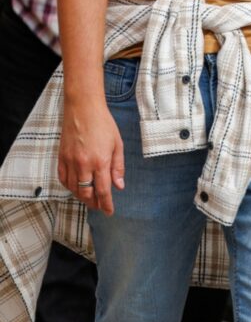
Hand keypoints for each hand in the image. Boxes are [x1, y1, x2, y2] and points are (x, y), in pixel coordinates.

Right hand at [58, 90, 123, 215]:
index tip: (109, 211)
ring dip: (82, 197)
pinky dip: (69, 186)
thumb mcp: (117, 144)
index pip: (103, 190)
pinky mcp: (61, 158)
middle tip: (100, 207)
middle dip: (94, 203)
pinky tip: (76, 187)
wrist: (83, 109)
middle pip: (86, 193)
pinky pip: (63, 179)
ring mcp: (70, 162)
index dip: (106, 204)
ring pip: (73, 188)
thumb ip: (118, 167)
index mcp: (100, 161)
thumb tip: (119, 186)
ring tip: (90, 199)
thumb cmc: (104, 124)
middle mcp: (84, 164)